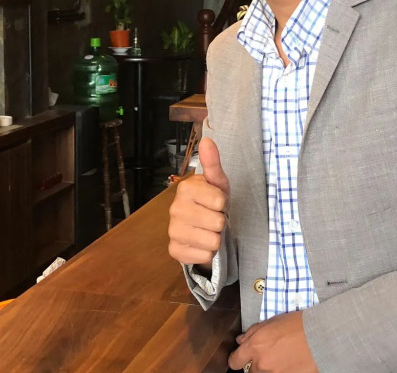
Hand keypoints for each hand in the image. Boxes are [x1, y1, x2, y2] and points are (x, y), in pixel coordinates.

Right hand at [168, 138, 229, 267]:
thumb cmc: (211, 201)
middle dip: (220, 222)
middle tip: (212, 217)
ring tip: (208, 230)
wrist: (201, 227)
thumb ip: (213, 163)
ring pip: (212, 241)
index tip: (216, 203)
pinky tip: (200, 243)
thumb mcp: (217, 182)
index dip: (223, 204)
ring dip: (215, 238)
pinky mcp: (175, 251)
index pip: (220, 201)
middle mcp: (174, 209)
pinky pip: (203, 256)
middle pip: (217, 223)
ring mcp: (173, 231)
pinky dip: (207, 253)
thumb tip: (207, 140)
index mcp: (185, 189)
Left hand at [228, 312, 316, 372]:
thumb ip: (252, 333)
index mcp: (255, 346)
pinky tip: (288, 364)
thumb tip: (242, 340)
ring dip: (267, 369)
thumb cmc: (298, 325)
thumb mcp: (271, 322)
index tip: (239, 358)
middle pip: (249, 371)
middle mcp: (261, 363)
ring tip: (279, 359)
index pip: (234, 361)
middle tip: (266, 356)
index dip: (236, 359)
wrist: (319, 335)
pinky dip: (280, 371)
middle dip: (254, 364)